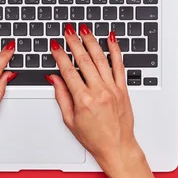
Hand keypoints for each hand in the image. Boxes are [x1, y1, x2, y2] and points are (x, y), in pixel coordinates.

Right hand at [48, 24, 143, 174]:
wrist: (117, 147)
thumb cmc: (94, 138)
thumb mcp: (70, 120)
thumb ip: (62, 96)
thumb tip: (54, 78)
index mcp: (83, 100)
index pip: (68, 71)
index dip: (60, 56)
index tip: (55, 46)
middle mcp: (99, 92)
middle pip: (84, 60)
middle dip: (74, 42)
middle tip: (68, 31)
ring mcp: (112, 89)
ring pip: (101, 59)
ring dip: (91, 42)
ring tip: (84, 30)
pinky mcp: (123, 89)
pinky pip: (119, 65)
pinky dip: (115, 50)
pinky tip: (111, 39)